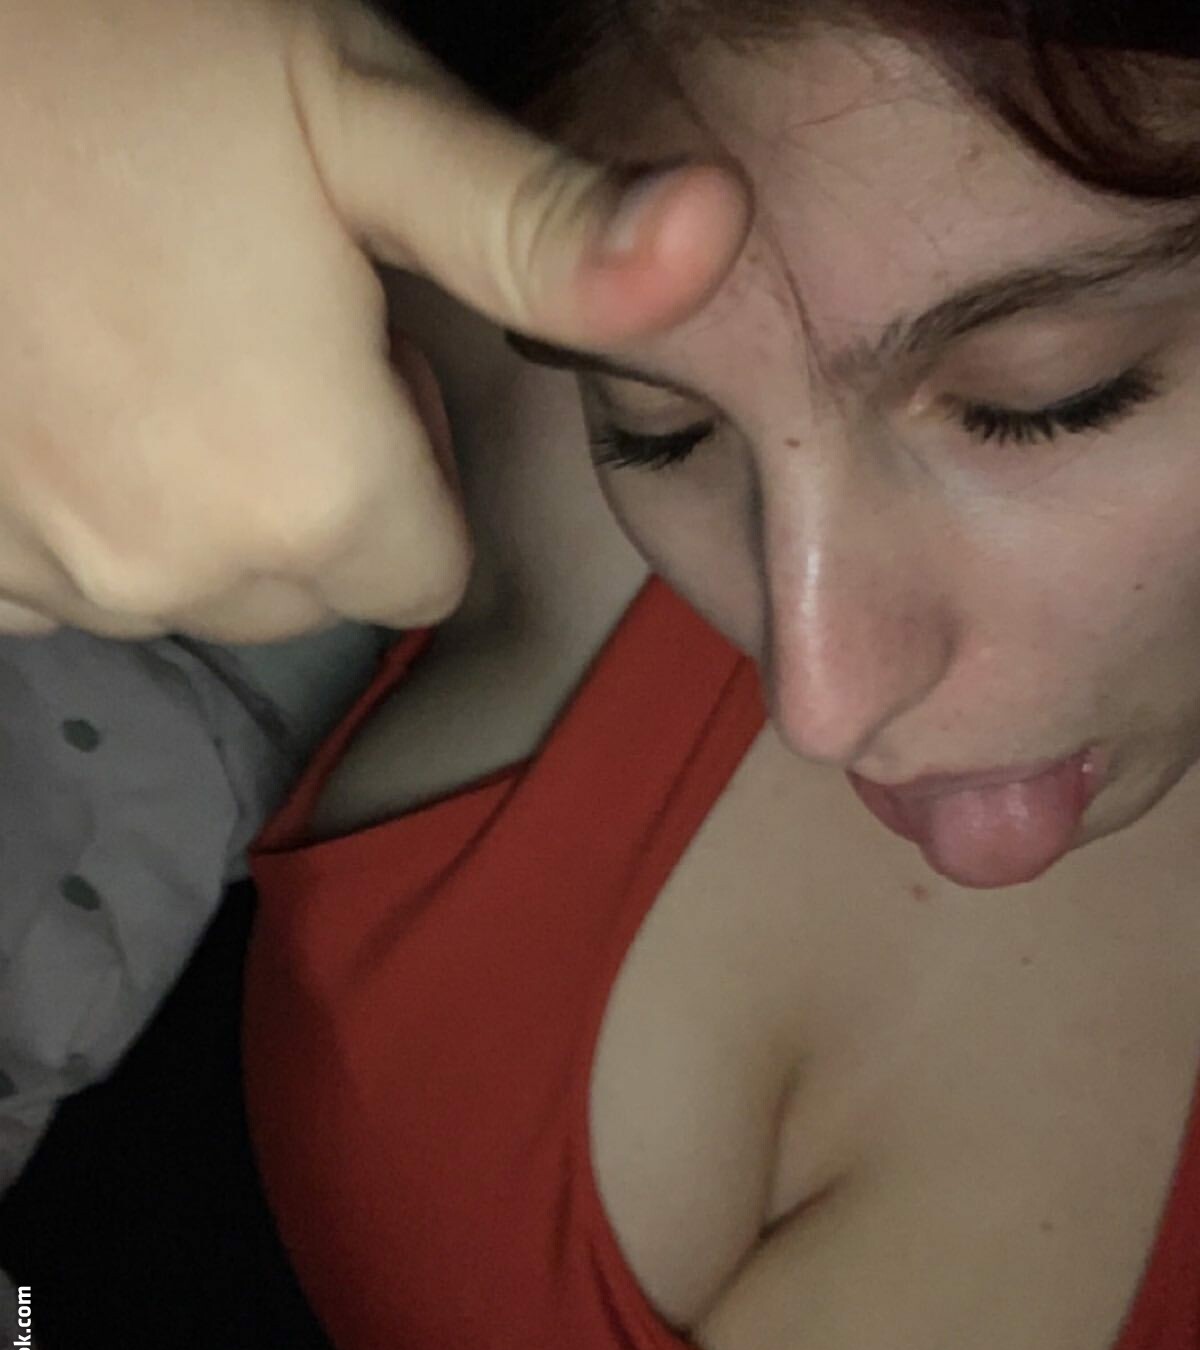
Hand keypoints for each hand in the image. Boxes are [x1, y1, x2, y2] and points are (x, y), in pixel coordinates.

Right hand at [0, 0, 748, 640]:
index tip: (348, 341)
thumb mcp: (367, 116)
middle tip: (241, 314)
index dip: (409, 458)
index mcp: (312, 497)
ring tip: (140, 326)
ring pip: (195, 587)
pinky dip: (84, 509)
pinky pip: (74, 580)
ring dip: (194, 494)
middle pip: (316, 585)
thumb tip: (724, 235)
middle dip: (311, 484)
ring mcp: (53, 581)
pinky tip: (59, 379)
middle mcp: (181, 576)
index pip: (428, 570)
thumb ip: (545, 224)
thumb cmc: (124, 53)